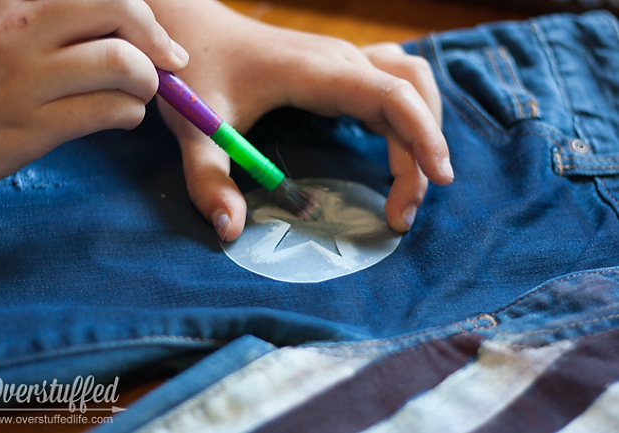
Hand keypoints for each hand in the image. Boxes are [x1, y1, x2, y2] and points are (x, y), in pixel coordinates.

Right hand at [0, 0, 188, 189]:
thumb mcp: (3, 32)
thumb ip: (54, 22)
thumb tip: (130, 26)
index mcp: (12, 1)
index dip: (137, 12)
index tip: (152, 34)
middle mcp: (17, 29)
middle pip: (116, 7)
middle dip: (154, 38)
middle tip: (165, 60)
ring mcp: (25, 78)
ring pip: (122, 63)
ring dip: (148, 81)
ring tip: (137, 93)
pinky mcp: (33, 126)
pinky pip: (109, 110)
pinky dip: (132, 114)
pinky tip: (123, 117)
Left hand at [149, 0, 451, 240]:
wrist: (191, 30)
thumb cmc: (196, 72)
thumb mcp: (196, 129)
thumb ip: (209, 181)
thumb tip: (230, 231)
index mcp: (317, 72)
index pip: (392, 97)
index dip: (423, 137)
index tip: (435, 183)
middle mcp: (341, 60)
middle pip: (411, 97)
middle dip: (423, 152)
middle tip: (403, 212)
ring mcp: (343, 59)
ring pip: (411, 83)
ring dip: (424, 128)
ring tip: (416, 181)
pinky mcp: (339, 67)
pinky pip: (394, 82)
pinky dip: (410, 114)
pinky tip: (401, 146)